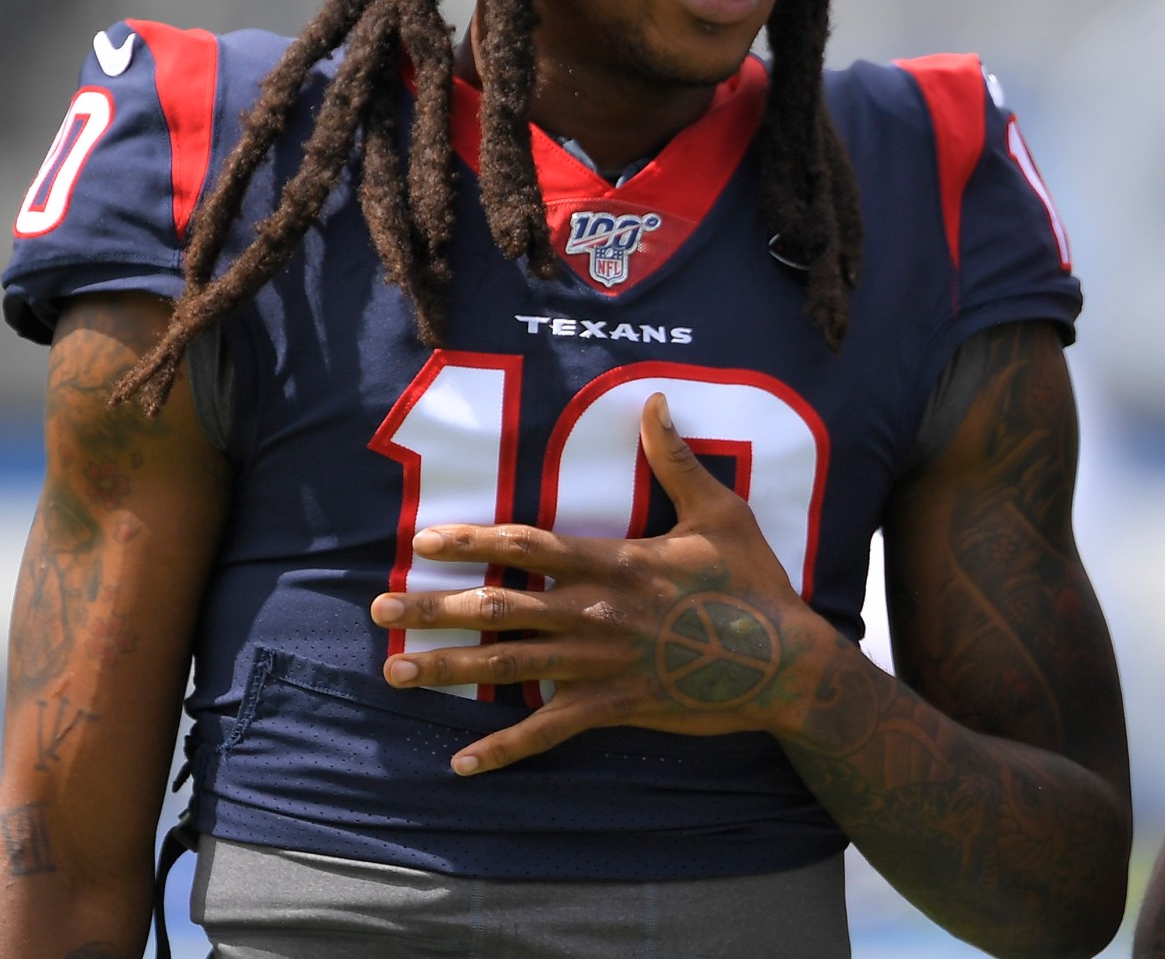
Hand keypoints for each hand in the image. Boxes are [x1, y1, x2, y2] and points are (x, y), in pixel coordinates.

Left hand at [369, 392, 837, 774]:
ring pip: (510, 668)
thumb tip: (656, 402)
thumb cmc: (754, 583)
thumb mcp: (720, 513)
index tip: (424, 540)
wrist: (787, 662)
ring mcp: (604, 664)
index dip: (472, 540)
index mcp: (616, 563)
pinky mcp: (617, 705)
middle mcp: (598, 612)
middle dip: (433, 607)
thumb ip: (677, 461)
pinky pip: (549, 730)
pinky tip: (461, 762)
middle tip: (377, 605)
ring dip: (447, 670)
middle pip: (499, 607)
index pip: (528, 544)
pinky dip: (504, 748)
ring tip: (394, 671)